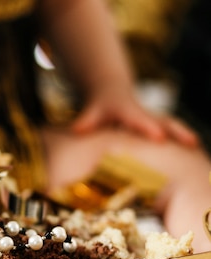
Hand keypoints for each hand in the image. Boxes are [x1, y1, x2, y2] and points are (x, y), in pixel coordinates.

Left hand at [71, 85, 198, 146]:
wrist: (111, 92)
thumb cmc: (99, 106)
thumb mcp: (91, 111)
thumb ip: (85, 121)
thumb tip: (76, 129)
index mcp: (127, 111)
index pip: (138, 120)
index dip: (148, 127)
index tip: (159, 137)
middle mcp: (143, 113)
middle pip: (163, 120)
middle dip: (177, 131)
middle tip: (192, 143)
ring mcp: (152, 118)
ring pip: (171, 124)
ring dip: (184, 134)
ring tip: (197, 146)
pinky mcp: (156, 124)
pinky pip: (172, 130)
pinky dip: (183, 137)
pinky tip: (195, 150)